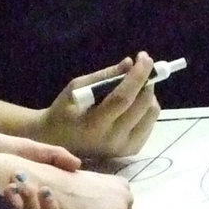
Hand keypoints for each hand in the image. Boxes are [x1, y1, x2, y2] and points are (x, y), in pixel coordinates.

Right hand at [39, 52, 159, 158]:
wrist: (57, 142)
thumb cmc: (64, 111)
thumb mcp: (76, 87)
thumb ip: (104, 76)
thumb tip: (129, 64)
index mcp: (94, 124)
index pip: (123, 97)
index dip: (137, 76)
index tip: (145, 57)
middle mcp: (112, 139)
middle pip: (142, 106)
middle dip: (147, 81)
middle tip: (142, 66)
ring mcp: (123, 147)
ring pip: (151, 115)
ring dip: (148, 94)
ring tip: (136, 87)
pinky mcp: (130, 151)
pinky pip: (149, 125)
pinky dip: (146, 109)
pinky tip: (134, 103)